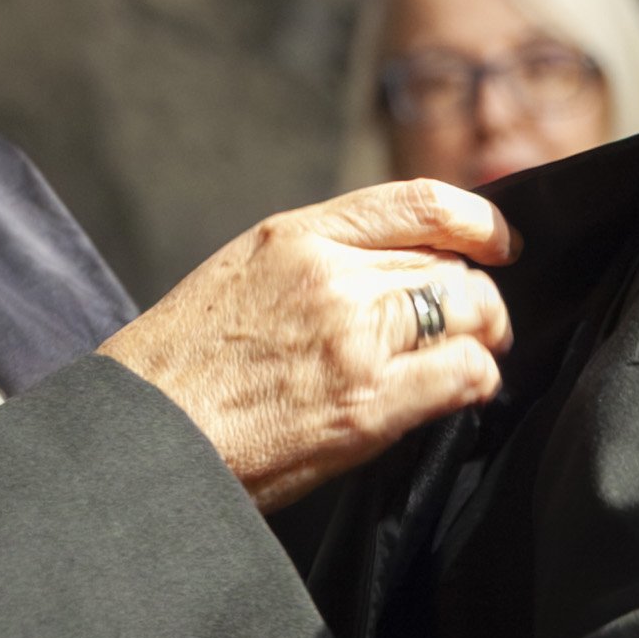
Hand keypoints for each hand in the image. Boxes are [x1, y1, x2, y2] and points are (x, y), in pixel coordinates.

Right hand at [102, 180, 516, 512]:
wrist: (139, 435)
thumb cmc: (177, 370)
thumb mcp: (240, 278)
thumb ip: (314, 263)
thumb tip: (390, 273)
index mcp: (296, 235)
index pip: (420, 202)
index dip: (479, 221)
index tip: (499, 243)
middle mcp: (333, 275)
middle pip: (452, 265)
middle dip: (475, 298)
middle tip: (477, 329)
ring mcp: (354, 337)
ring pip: (472, 313)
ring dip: (483, 339)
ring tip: (469, 362)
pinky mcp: (367, 403)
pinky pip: (464, 373)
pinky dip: (477, 381)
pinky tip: (463, 394)